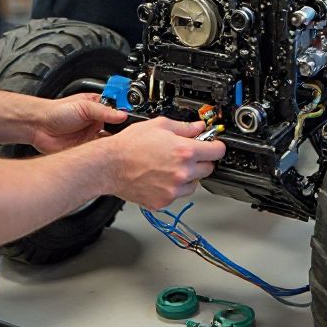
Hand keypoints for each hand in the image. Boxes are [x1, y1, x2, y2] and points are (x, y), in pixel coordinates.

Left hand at [27, 93, 127, 153]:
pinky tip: (107, 151)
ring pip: (109, 140)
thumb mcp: (83, 106)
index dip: (126, 113)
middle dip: (122, 130)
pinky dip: (104, 152)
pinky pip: (99, 151)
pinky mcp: (86, 148)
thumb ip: (103, 111)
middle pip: (116, 126)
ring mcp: (91, 135)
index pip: (117, 109)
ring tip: (120, 142)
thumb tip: (122, 115)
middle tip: (130, 132)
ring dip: (113, 141)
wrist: (39, 127)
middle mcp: (96, 121)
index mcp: (97, 107)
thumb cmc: (56, 111)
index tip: (133, 118)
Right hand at [106, 117, 226, 209]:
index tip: (214, 145)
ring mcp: (173, 189)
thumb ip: (184, 127)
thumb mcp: (159, 125)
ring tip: (170, 166)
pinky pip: (177, 194)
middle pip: (208, 169)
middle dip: (202, 160)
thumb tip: (198, 127)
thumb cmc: (130, 145)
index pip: (217, 151)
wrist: (109, 165)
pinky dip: (174, 187)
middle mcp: (182, 172)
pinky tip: (161, 176)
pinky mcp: (163, 201)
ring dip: (188, 176)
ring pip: (194, 184)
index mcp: (185, 151)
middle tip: (188, 154)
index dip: (216, 145)